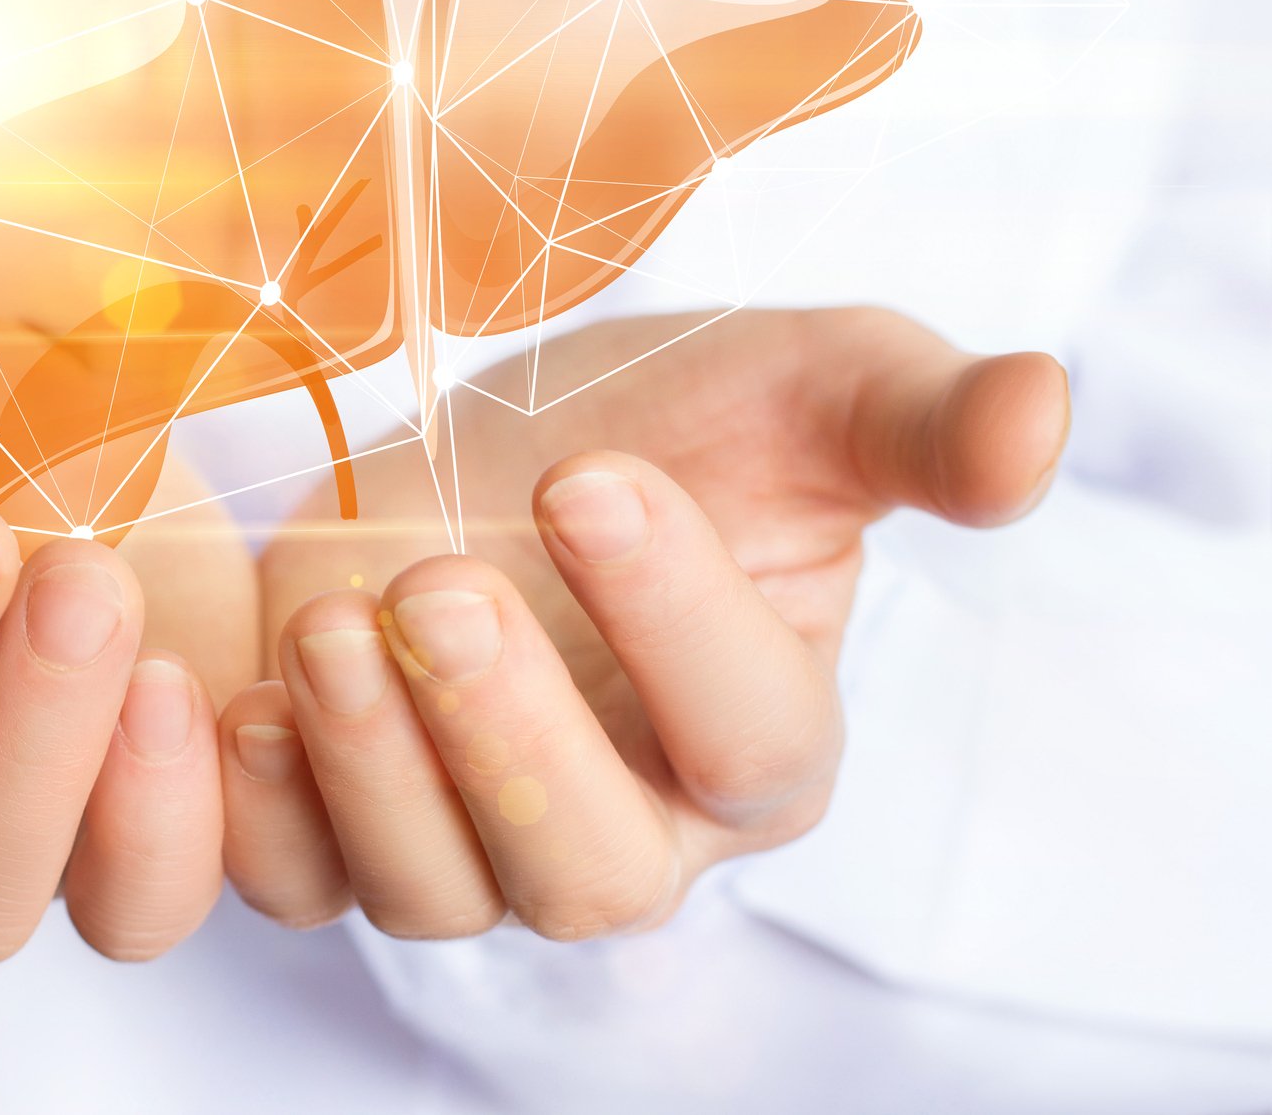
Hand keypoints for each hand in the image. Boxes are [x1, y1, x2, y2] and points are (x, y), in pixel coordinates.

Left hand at [221, 308, 1068, 938]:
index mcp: (760, 737)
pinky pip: (297, 883)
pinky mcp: (344, 833)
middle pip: (589, 871)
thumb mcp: (796, 387)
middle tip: (439, 585)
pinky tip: (231, 703)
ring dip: (375, 762)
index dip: (676, 621)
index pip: (749, 736)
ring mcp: (476, 846)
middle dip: (510, 736)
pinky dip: (259, 812)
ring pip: (435, 890)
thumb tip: (1045, 418)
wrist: (471, 453)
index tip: (592, 476)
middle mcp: (628, 825)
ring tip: (332, 619)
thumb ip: (916, 419)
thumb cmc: (648, 426)